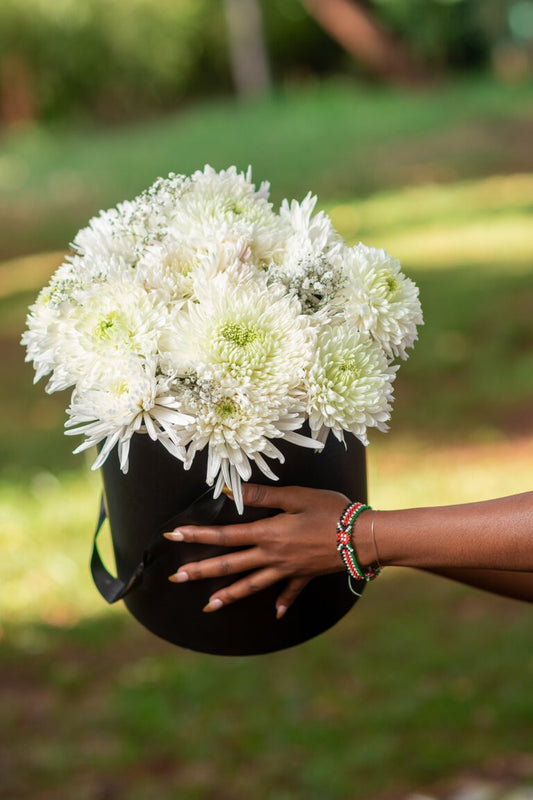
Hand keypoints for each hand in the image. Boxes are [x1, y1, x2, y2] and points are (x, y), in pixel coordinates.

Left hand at [164, 483, 349, 617]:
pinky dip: (282, 602)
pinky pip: (289, 592)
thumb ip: (263, 494)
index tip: (174, 536)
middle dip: (201, 570)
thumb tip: (230, 490)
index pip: (225, 535)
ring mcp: (288, 569)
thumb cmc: (331, 510)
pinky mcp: (305, 576)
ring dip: (228, 595)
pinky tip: (276, 613)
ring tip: (208, 606)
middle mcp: (272, 556)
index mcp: (268, 533)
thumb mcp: (296, 496)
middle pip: (230, 565)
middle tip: (176, 577)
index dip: (198, 535)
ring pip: (252, 585)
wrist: (362, 538)